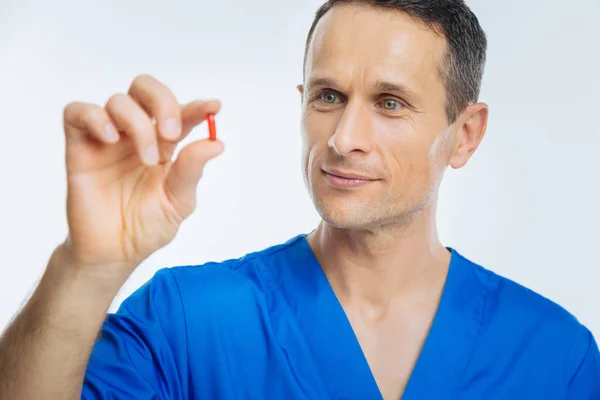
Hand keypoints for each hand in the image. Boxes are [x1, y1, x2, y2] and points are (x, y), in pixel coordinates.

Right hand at [60, 75, 223, 272]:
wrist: (114, 253)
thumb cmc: (147, 226)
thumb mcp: (178, 202)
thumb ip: (191, 170)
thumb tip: (216, 143)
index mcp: (165, 144)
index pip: (181, 114)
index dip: (198, 107)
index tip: (214, 107)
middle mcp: (136, 134)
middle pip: (145, 89)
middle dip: (163, 102)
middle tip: (172, 133)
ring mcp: (108, 138)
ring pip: (119, 101)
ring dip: (138, 124)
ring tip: (147, 159)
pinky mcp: (80, 147)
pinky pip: (77, 112)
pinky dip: (95, 117)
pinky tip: (111, 138)